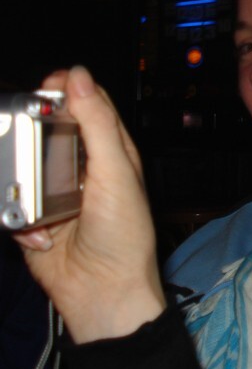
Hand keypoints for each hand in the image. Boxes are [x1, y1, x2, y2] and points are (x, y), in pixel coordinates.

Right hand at [14, 67, 165, 342]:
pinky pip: (10, 204)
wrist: (103, 292)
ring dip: (22, 181)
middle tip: (23, 133)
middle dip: (32, 133)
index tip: (48, 83)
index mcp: (110, 153)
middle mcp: (82, 168)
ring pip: (21, 165)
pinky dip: (19, 218)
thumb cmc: (124, 235)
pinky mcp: (33, 219)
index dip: (68, 90)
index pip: (88, 107)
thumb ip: (97, 124)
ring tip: (35, 200)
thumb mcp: (116, 172)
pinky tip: (41, 233)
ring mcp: (54, 193)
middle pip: (47, 131)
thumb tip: (79, 77)